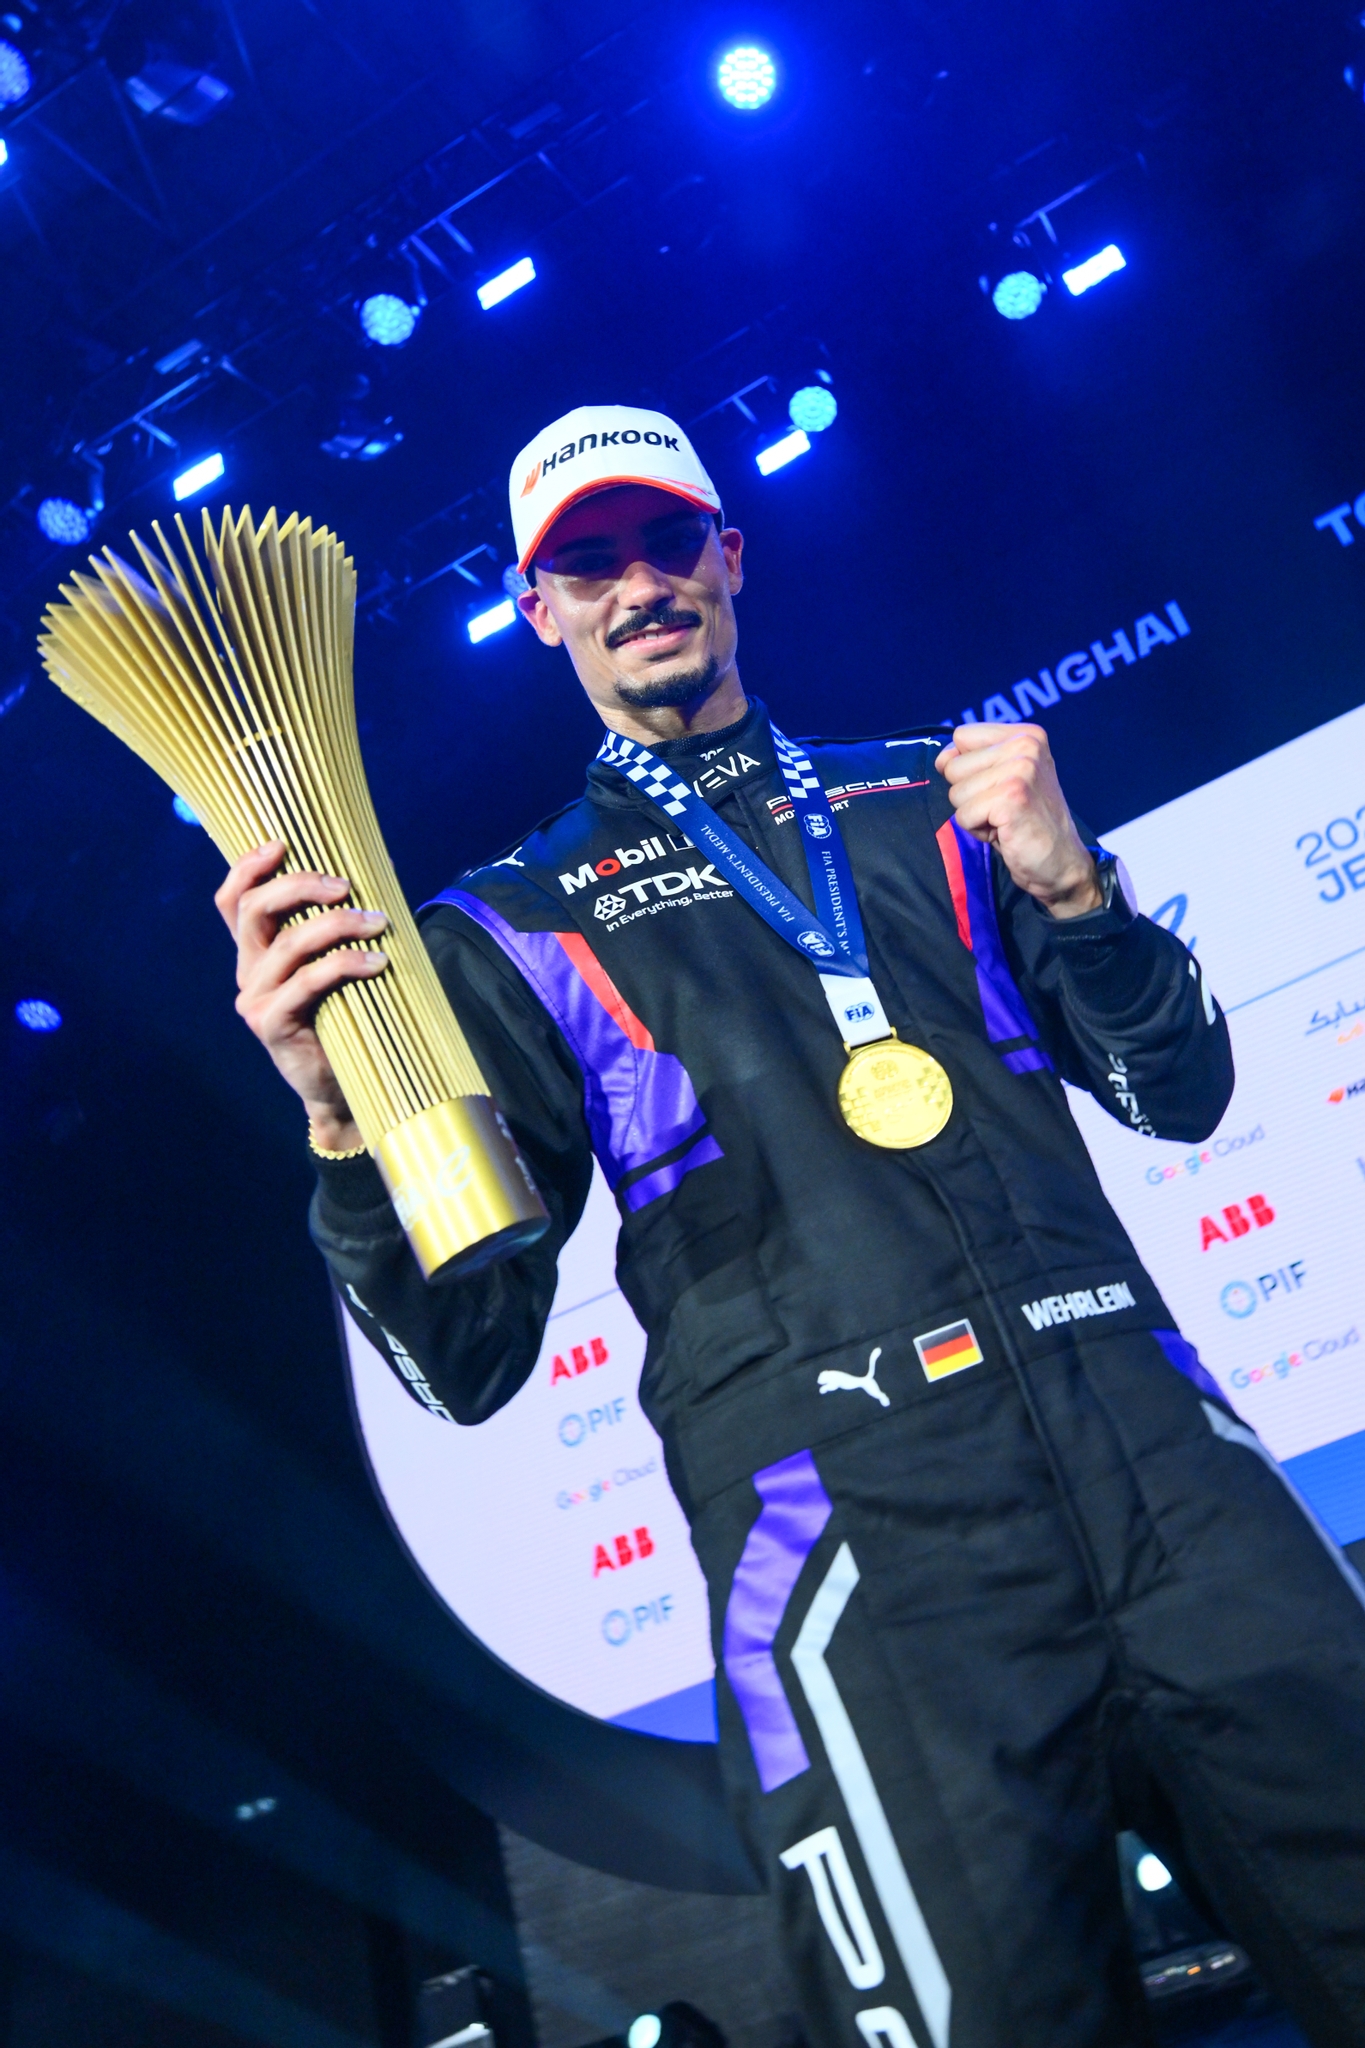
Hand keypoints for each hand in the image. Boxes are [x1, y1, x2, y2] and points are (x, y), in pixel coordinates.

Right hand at [215, 843, 389, 1149]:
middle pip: (254, 910)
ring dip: (337, 924)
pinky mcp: (272, 1025)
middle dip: (300, 885)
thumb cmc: (349, 1015)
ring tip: (378, 922)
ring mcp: (256, 999)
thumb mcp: (339, 964)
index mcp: (256, 951)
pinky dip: (345, 964)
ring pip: (287, 943)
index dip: (248, 866)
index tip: (283, 842)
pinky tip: (378, 961)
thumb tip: (379, 868)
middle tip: (346, 884)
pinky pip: (307, 982)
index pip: (233, 900)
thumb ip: (342, 923)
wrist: (344, 1086)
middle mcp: (248, 971)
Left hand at [935, 723, 1100, 917]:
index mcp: (1026, 735)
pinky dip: (978, 831)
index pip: (961, 736)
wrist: (1062, 862)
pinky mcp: (1011, 797)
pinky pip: (963, 815)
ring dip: (974, 814)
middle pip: (953, 765)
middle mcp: (1026, 745)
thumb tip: (942, 759)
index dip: (966, 768)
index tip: (995, 787)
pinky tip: (1005, 831)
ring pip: (956, 792)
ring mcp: (1020, 769)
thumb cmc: (1027, 822)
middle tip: (1002, 808)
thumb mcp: (1004, 779)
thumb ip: (975, 760)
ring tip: (1004, 820)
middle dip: (969, 795)